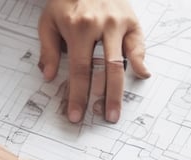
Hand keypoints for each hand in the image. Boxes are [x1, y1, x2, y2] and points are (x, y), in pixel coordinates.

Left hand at [38, 0, 149, 123]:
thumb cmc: (67, 0)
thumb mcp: (49, 20)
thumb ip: (48, 48)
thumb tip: (48, 76)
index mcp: (79, 27)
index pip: (79, 69)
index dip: (78, 95)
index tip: (75, 114)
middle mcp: (102, 26)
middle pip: (104, 70)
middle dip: (103, 98)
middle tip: (103, 118)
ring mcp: (119, 23)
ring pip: (121, 62)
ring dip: (119, 90)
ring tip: (116, 110)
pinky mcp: (132, 20)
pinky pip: (138, 44)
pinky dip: (141, 60)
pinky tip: (142, 74)